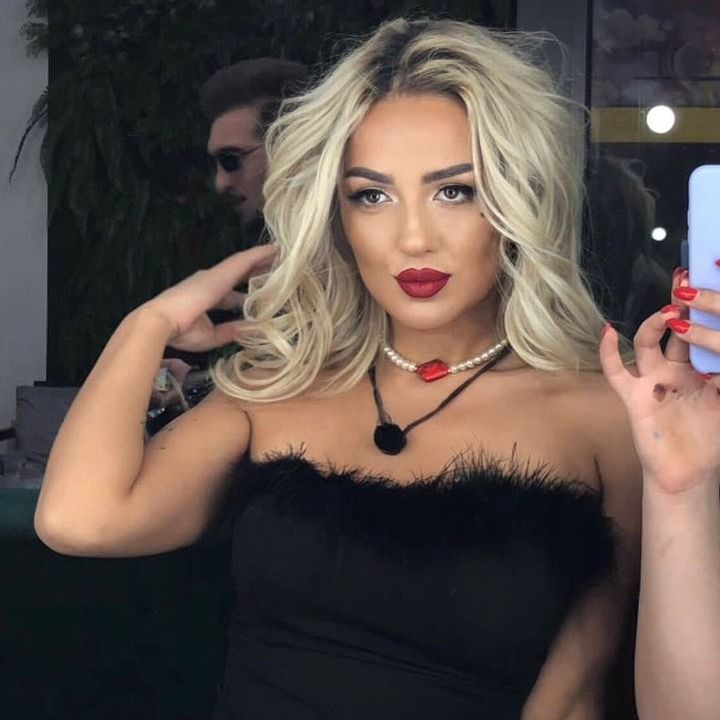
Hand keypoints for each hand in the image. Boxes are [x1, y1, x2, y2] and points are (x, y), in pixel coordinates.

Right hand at [140, 244, 277, 352]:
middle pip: (241, 274)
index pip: (233, 294)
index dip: (247, 294)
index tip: (263, 294)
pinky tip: (275, 250)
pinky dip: (260, 255)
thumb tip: (252, 332)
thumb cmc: (181, 330)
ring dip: (262, 260)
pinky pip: (245, 260)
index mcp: (208, 297)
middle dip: (258, 272)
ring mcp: (216, 276)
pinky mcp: (220, 273)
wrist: (161, 321)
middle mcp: (212, 282)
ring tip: (282, 255)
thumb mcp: (212, 335)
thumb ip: (232, 331)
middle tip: (279, 269)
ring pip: (245, 264)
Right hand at [599, 269, 719, 495]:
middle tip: (685, 278)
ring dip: (656, 324)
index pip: (700, 332)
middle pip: (675, 329)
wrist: (690, 473)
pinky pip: (617, 371)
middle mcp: (674, 369)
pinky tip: (608, 332)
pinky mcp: (633, 395)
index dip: (704, 310)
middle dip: (680, 303)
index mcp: (699, 368)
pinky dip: (608, 351)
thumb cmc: (710, 439)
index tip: (709, 283)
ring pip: (647, 343)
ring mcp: (652, 379)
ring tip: (670, 310)